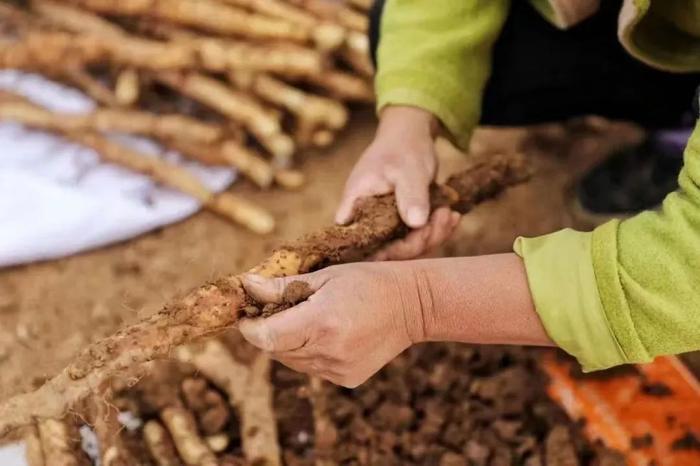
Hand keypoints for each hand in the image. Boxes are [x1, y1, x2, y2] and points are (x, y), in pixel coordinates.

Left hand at [239, 262, 425, 387]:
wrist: (412, 306)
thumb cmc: (368, 282)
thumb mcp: (326, 276)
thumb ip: (283, 286)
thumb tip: (246, 285)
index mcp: (322, 323)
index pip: (267, 337)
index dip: (250, 328)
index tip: (247, 313)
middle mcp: (329, 352)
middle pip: (275, 350)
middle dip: (268, 331)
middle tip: (277, 309)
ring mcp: (338, 370)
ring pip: (291, 361)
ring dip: (288, 342)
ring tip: (308, 319)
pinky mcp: (346, 379)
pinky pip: (311, 368)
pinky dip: (308, 352)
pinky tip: (327, 333)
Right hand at [336, 105, 459, 259]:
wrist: (409, 136)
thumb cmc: (402, 147)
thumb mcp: (409, 169)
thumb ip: (411, 195)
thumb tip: (416, 223)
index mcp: (355, 206)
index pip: (359, 242)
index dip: (386, 251)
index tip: (417, 235)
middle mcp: (365, 220)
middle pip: (386, 251)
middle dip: (419, 242)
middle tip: (442, 217)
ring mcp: (382, 224)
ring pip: (404, 248)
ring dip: (432, 236)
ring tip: (449, 214)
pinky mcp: (399, 225)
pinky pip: (415, 238)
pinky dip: (435, 231)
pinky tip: (451, 216)